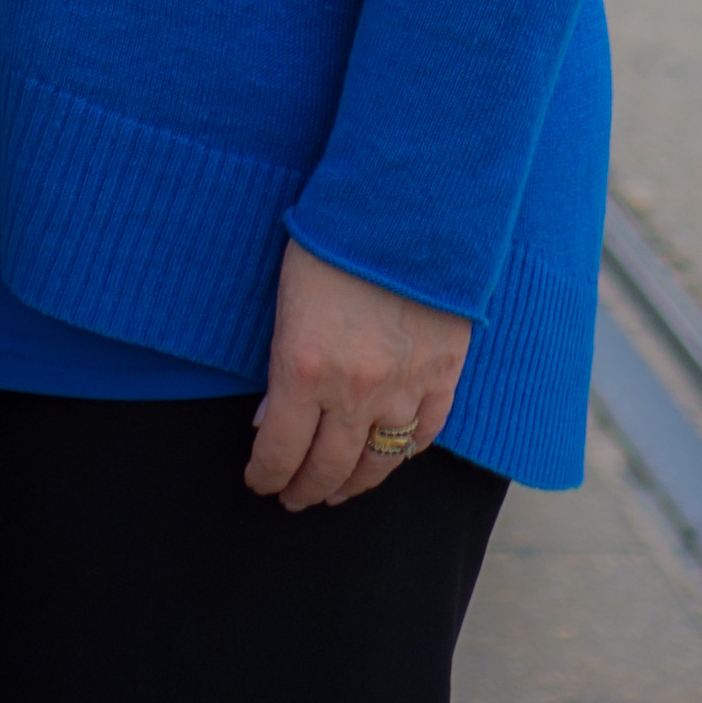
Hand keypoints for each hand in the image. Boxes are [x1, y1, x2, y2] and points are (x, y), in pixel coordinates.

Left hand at [245, 241, 469, 512]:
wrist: (404, 204)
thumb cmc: (331, 238)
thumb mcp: (286, 299)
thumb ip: (281, 363)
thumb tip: (269, 416)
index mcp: (304, 370)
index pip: (279, 451)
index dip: (265, 475)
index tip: (258, 482)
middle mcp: (354, 391)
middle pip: (328, 468)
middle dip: (304, 489)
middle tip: (293, 499)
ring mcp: (404, 387)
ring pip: (378, 463)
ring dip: (353, 484)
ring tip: (336, 492)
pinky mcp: (443, 374)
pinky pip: (425, 434)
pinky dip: (406, 452)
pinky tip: (391, 456)